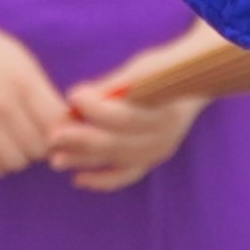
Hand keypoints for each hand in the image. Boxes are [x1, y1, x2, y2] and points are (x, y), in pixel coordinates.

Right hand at [0, 5, 67, 178]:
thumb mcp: (23, 62)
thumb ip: (44, 92)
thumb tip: (67, 123)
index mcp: (24, 82)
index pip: (57, 124)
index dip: (64, 129)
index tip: (60, 126)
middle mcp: (4, 105)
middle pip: (39, 147)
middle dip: (44, 145)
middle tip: (38, 134)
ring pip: (17, 162)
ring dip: (22, 156)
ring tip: (18, 141)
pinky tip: (0, 149)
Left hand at [53, 25, 219, 193]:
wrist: (196, 83)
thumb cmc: (162, 70)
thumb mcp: (141, 69)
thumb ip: (112, 87)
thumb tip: (76, 100)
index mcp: (163, 107)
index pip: (123, 114)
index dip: (95, 107)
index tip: (72, 94)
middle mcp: (163, 134)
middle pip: (115, 142)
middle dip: (80, 140)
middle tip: (52, 136)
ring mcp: (158, 150)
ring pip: (116, 160)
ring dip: (84, 161)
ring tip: (56, 160)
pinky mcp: (152, 159)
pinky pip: (126, 175)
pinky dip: (102, 180)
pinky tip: (78, 179)